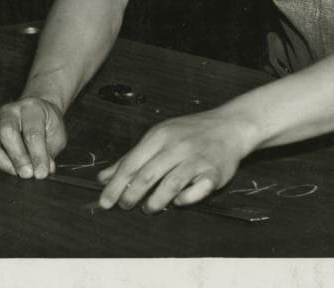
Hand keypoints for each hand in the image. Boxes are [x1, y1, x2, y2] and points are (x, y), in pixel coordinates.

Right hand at [0, 96, 67, 179]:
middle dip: (18, 157)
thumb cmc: (49, 125)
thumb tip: (41, 171)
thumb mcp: (57, 135)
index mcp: (32, 107)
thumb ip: (50, 153)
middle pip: (7, 132)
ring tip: (20, 173)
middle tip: (28, 174)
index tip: (42, 173)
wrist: (39, 111)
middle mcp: (11, 111)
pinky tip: (13, 167)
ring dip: (4, 162)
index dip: (37, 156)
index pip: (33, 133)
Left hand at [96, 110, 256, 213]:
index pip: (131, 164)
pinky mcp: (214, 172)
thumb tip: (103, 178)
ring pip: (170, 185)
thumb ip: (131, 158)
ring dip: (155, 201)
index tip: (104, 202)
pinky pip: (197, 191)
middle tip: (125, 206)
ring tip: (149, 208)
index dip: (115, 186)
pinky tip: (177, 202)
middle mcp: (177, 146)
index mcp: (160, 136)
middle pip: (147, 175)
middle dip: (131, 195)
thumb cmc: (190, 133)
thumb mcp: (158, 137)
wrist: (230, 125)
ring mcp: (197, 159)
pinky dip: (185, 199)